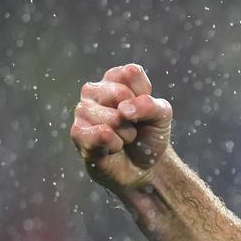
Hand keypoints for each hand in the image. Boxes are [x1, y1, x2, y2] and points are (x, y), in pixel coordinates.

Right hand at [70, 63, 173, 192]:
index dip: (145, 95)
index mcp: (115, 79)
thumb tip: (123, 109)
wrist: (145, 167)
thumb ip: (150, 105)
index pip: (131, 73)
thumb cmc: (150, 135)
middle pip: (120, 94)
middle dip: (135, 117)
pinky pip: (100, 134)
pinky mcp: (77, 134)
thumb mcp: (162, 115)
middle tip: (132, 126)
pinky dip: (115, 145)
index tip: (145, 108)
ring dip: (126, 134)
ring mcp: (82, 111)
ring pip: (112, 118)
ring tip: (123, 138)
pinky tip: (112, 148)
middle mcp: (94, 91)